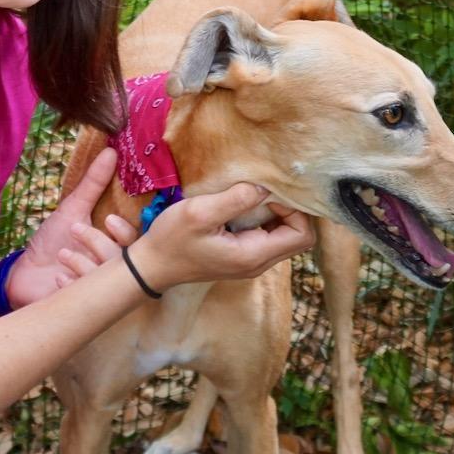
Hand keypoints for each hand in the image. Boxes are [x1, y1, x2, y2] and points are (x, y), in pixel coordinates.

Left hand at [5, 147, 138, 307]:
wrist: (23, 275)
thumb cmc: (52, 242)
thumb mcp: (72, 210)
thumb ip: (92, 184)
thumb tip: (110, 150)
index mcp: (115, 245)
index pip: (137, 241)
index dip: (126, 231)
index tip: (107, 220)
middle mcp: (113, 269)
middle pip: (125, 261)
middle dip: (101, 246)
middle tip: (77, 232)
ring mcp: (100, 290)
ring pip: (105, 278)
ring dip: (83, 264)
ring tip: (63, 255)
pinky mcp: (84, 305)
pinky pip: (86, 297)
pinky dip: (71, 283)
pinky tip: (58, 277)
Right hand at [130, 186, 314, 294]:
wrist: (152, 266)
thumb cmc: (172, 240)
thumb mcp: (200, 213)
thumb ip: (235, 200)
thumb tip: (265, 187)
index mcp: (253, 256)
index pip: (302, 235)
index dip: (294, 210)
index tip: (269, 193)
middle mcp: (258, 263)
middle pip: (299, 236)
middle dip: (291, 210)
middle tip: (267, 190)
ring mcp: (251, 261)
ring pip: (286, 236)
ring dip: (278, 213)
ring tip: (257, 194)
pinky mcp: (243, 256)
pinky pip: (269, 237)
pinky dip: (267, 219)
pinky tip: (248, 204)